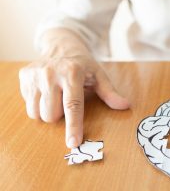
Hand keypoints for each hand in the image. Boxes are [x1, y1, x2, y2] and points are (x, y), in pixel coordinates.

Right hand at [19, 29, 128, 147]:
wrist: (62, 46)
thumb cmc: (83, 66)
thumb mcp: (99, 76)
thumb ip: (110, 93)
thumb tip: (125, 105)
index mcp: (72, 73)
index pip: (72, 105)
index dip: (73, 126)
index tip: (73, 143)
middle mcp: (50, 72)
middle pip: (52, 115)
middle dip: (61, 115)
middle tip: (67, 100)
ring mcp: (34, 74)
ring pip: (37, 113)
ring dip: (48, 111)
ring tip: (57, 96)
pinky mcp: (23, 76)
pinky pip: (28, 105)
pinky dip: (38, 104)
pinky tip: (46, 91)